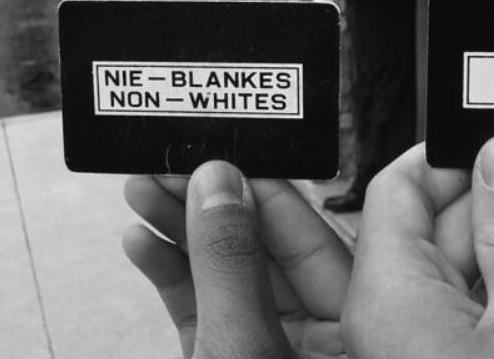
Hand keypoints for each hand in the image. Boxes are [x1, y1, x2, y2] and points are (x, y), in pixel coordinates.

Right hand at [122, 162, 351, 357]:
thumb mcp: (239, 347)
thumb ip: (230, 265)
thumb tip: (218, 185)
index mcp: (353, 333)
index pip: (314, 241)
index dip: (266, 192)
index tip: (221, 155)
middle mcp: (318, 337)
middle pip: (265, 252)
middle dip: (211, 206)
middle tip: (168, 168)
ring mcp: (270, 347)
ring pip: (228, 274)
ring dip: (182, 233)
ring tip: (141, 192)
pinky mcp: (227, 356)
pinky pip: (203, 308)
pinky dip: (172, 275)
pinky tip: (142, 241)